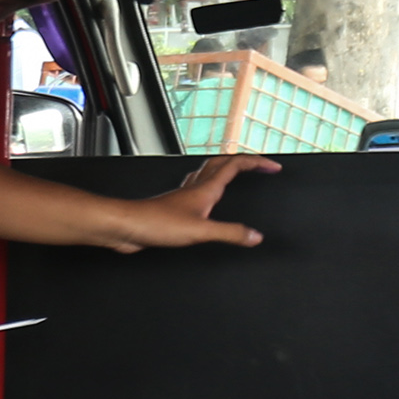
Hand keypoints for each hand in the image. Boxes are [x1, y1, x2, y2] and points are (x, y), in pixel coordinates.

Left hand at [103, 155, 275, 251]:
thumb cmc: (155, 223)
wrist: (126, 226)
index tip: (273, 166)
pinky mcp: (172, 209)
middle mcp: (194, 188)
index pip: (236, 165)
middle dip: (244, 161)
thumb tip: (255, 236)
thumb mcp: (200, 231)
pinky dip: (207, 189)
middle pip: (222, 164)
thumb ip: (230, 233)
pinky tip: (205, 200)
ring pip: (207, 174)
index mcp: (205, 188)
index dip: (257, 163)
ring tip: (236, 173)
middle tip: (259, 165)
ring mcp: (182, 197)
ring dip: (224, 170)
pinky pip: (195, 191)